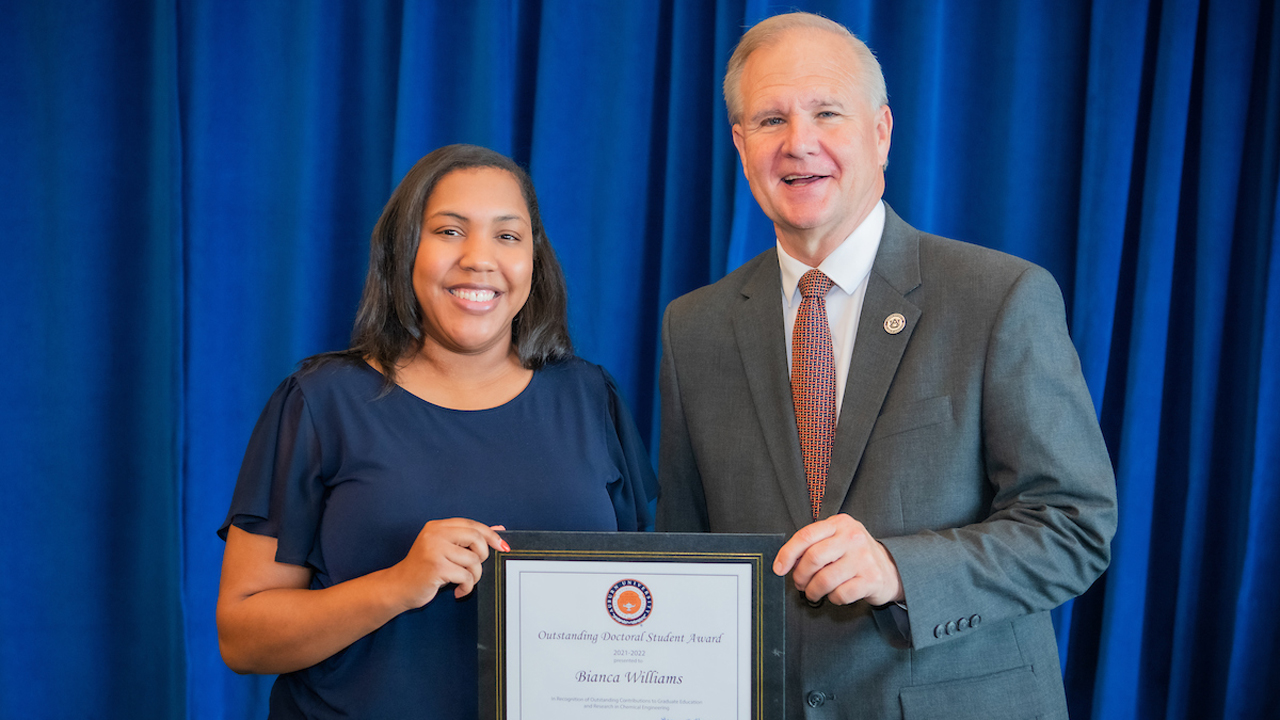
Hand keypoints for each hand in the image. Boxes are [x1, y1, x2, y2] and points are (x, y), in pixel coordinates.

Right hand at [387, 519, 508, 609]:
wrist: (398, 587)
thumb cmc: (424, 569)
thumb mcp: (445, 549)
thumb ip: (468, 539)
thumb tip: (499, 528)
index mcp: (437, 526)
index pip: (471, 524)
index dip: (490, 535)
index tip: (502, 546)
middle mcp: (435, 534)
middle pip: (476, 538)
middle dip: (483, 555)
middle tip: (475, 567)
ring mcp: (434, 550)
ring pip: (473, 560)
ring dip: (474, 576)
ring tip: (464, 582)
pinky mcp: (436, 567)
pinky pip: (465, 576)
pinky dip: (466, 587)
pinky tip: (458, 591)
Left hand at [773, 514, 903, 605]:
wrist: (891, 569)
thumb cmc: (855, 555)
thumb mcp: (836, 540)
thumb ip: (813, 545)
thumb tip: (786, 562)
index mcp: (840, 523)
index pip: (806, 535)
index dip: (787, 554)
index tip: (778, 568)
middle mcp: (853, 537)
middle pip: (813, 558)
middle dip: (800, 576)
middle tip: (800, 584)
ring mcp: (864, 558)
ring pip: (824, 579)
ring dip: (813, 591)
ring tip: (814, 592)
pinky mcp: (871, 579)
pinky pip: (840, 594)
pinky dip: (833, 598)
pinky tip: (836, 594)